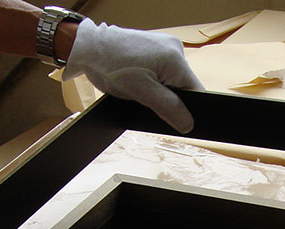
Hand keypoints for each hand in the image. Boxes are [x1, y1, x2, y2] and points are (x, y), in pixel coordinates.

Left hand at [67, 18, 202, 132]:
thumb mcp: (142, 93)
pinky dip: (154, 81)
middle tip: (148, 101)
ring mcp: (164, 47)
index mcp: (176, 59)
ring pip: (172, 80)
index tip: (176, 120)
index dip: (189, 109)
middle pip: (184, 86)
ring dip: (160, 91)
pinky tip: (140, 81)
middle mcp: (174, 49)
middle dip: (170, 99)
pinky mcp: (154, 49)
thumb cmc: (112, 66)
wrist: (89, 49)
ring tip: (141, 89)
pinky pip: (162, 71)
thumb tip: (188, 124)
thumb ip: (168, 108)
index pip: (196, 91)